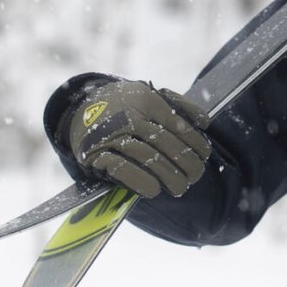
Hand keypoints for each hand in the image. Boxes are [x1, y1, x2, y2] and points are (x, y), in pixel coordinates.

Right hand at [68, 80, 211, 198]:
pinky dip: (139, 180)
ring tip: (180, 187)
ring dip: (167, 175)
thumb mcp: (150, 96)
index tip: (205, 156)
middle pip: (165, 142)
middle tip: (196, 176)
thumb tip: (205, 123)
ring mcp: (110, 133)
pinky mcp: (94, 152)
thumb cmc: (127, 106)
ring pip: (146, 156)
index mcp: (146, 100)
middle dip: (186, 162)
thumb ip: (179, 105)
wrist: (81, 106)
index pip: (177, 124)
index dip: (195, 142)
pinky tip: (154, 190)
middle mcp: (128, 115)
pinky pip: (120, 168)